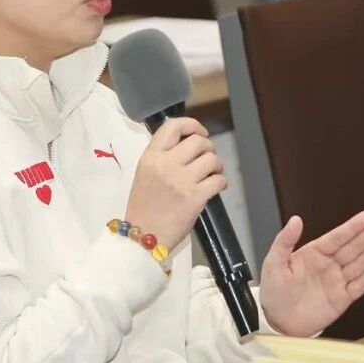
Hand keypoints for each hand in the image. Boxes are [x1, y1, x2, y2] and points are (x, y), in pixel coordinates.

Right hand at [124, 117, 226, 249]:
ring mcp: (181, 181)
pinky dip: (221, 182)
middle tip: (207, 159)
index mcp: (151, 157)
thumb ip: (162, 157)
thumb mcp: (144, 174)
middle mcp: (166, 164)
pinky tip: (216, 187)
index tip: (200, 132)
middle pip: (198, 141)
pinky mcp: (195, 198)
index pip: (173, 126)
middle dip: (208, 148)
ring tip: (213, 173)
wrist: (142, 237)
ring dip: (217, 165)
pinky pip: (218, 180)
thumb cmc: (143, 207)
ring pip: (211, 159)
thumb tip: (189, 146)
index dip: (192, 124)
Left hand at [259, 211, 363, 336]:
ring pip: (360, 263)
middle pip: (354, 247)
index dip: (353, 226)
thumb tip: (295, 219)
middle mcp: (328, 265)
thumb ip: (285, 241)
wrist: (278, 322)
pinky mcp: (342, 299)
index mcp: (313, 253)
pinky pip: (359, 285)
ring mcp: (337, 281)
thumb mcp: (274, 263)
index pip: (337, 237)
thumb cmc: (274, 291)